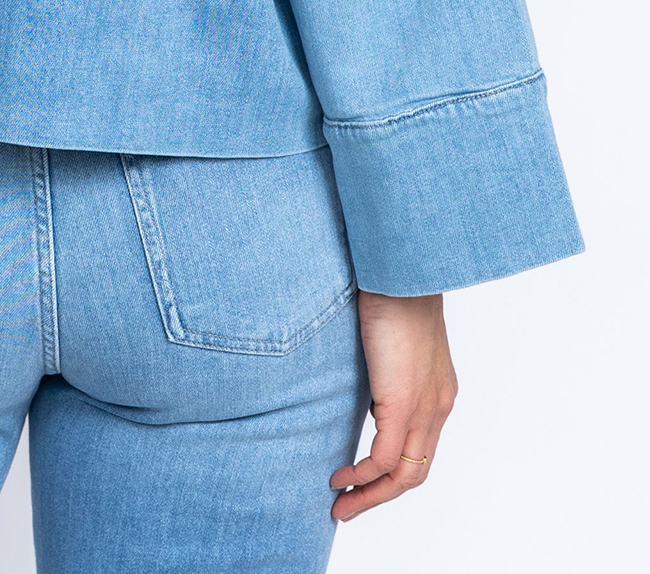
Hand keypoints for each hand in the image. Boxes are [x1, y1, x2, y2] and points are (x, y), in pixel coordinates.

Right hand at [330, 290, 457, 521]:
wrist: (403, 272)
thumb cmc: (394, 294)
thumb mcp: (393, 343)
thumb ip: (387, 371)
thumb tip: (369, 391)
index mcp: (439, 393)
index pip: (420, 449)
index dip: (392, 472)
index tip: (362, 479)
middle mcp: (437, 408)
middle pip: (414, 472)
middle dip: (380, 496)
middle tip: (347, 505)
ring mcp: (423, 409)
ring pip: (403, 475)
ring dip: (370, 495)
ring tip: (340, 502)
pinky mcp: (402, 404)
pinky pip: (384, 459)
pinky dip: (363, 475)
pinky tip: (342, 476)